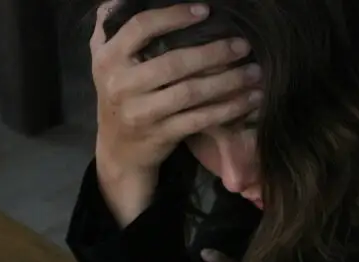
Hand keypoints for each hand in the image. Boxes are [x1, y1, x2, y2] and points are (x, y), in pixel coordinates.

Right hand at [90, 1, 262, 223]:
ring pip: (191, 93)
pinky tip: (249, 99)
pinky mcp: (162, 135)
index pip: (141, 28)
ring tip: (254, 72)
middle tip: (243, 45)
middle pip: (174, 63)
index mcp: (108, 59)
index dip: (174, 16)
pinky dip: (228, 109)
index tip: (206, 11)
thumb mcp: (104, 62)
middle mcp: (122, 85)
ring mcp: (142, 113)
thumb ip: (111, 29)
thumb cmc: (119, 95)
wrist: (118, 150)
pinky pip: (200, 119)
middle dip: (213, 53)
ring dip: (228, 82)